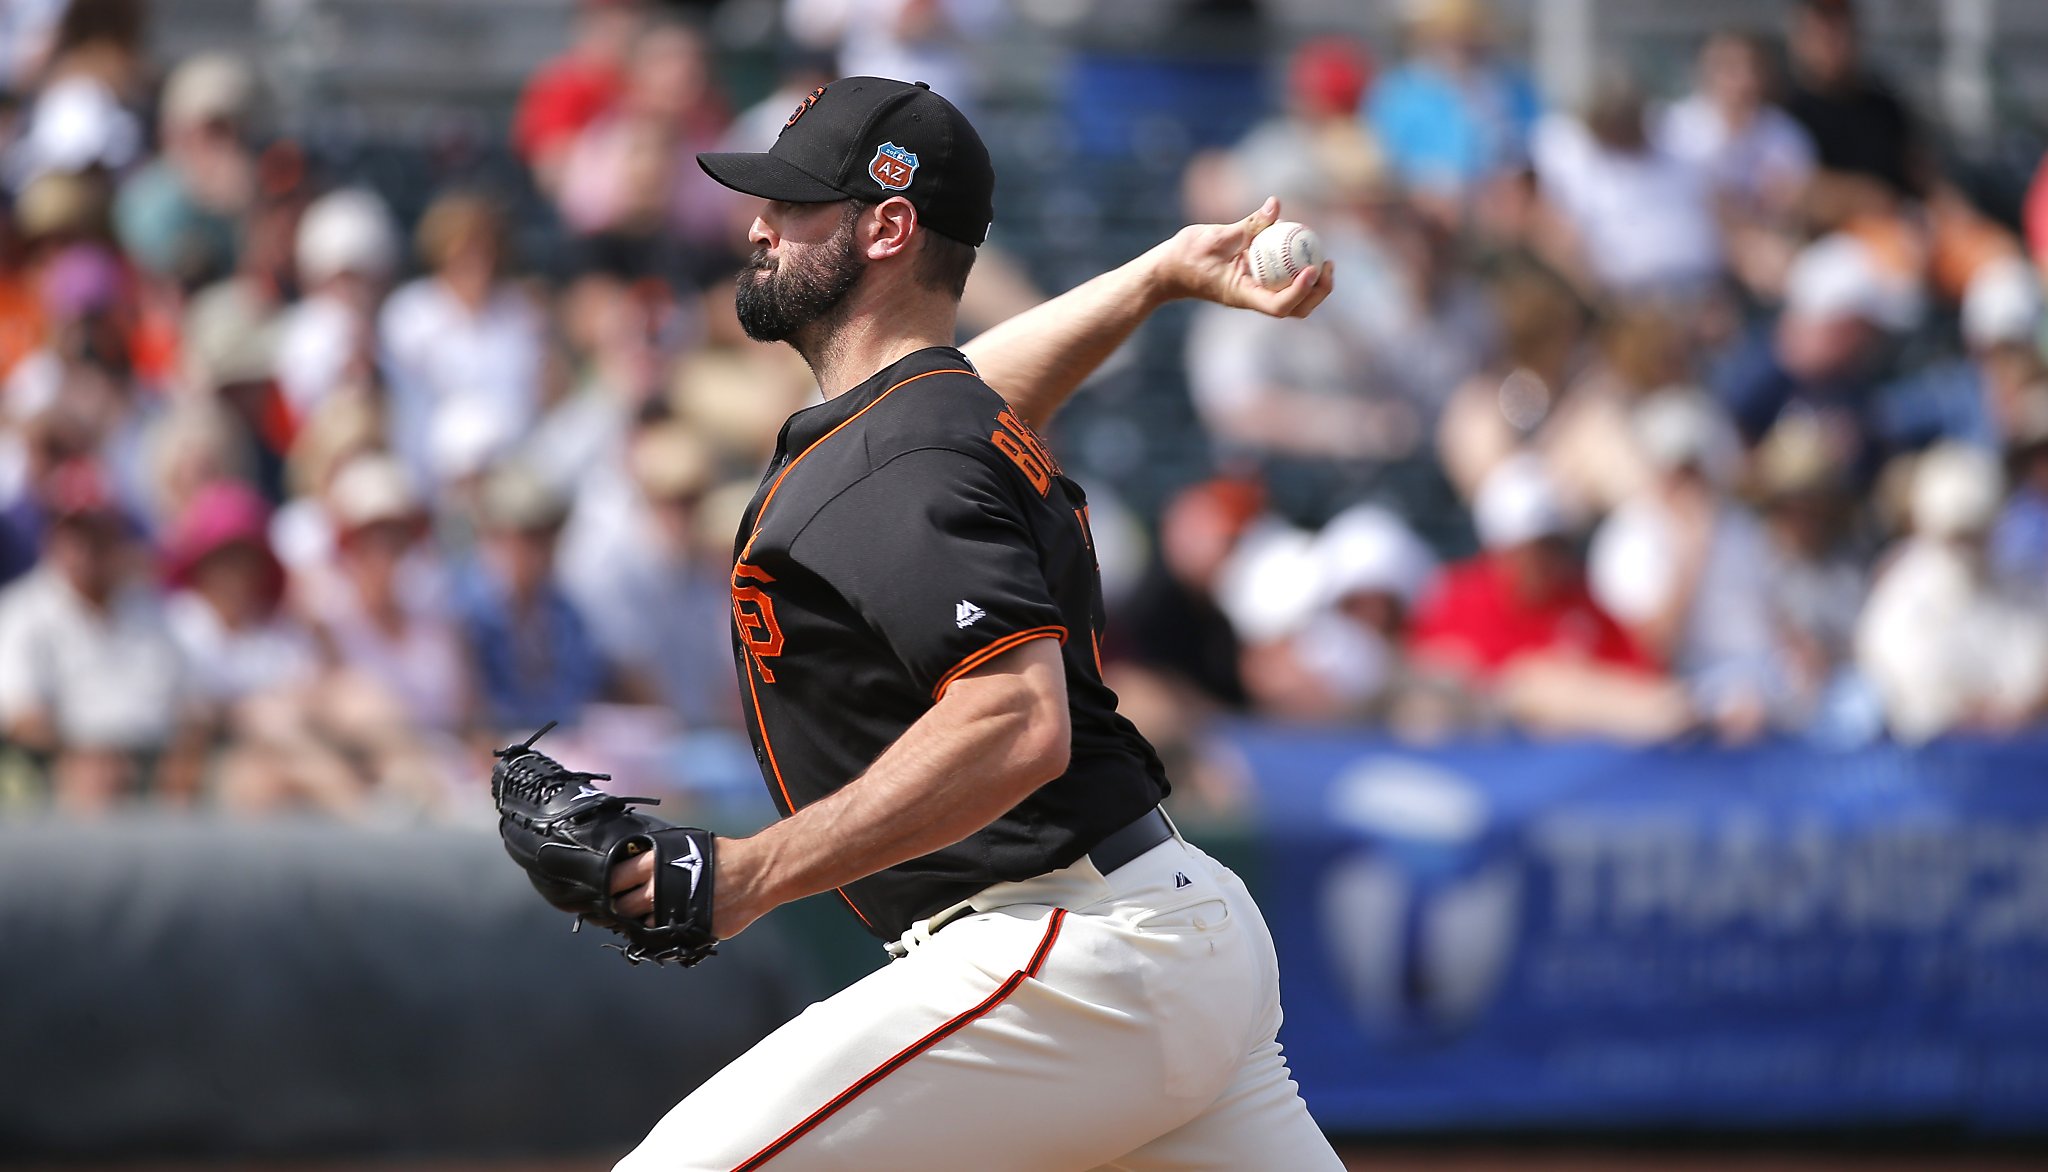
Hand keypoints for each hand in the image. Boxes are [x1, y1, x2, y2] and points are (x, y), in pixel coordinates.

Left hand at [610, 838, 767, 939]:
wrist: (754, 874)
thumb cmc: (721, 856)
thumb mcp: (682, 845)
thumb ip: (656, 857)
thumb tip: (633, 863)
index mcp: (653, 864)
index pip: (614, 879)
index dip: (610, 885)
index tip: (610, 889)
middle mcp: (657, 889)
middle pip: (622, 906)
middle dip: (621, 908)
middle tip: (625, 906)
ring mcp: (670, 913)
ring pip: (639, 925)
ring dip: (640, 922)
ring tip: (649, 915)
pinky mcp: (685, 931)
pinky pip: (663, 937)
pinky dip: (661, 933)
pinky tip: (669, 924)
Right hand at [1147, 196, 1334, 317]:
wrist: (1168, 270)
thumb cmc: (1185, 255)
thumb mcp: (1215, 236)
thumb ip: (1249, 224)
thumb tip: (1276, 204)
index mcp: (1241, 294)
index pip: (1278, 305)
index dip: (1300, 291)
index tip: (1312, 269)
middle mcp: (1252, 297)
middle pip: (1296, 309)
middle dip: (1317, 292)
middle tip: (1328, 264)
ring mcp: (1255, 292)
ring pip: (1295, 299)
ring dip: (1314, 284)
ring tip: (1325, 258)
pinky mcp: (1255, 281)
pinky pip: (1284, 280)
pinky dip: (1298, 267)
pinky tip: (1302, 245)